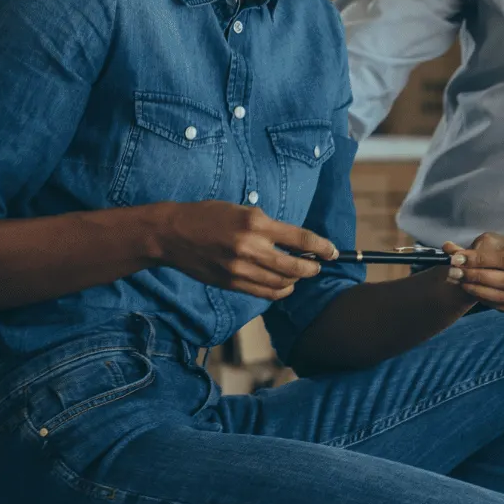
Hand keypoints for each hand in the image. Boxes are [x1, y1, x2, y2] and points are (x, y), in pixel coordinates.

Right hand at [149, 202, 337, 300]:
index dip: (322, 247)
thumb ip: (267, 226)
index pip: (300, 238)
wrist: (171, 234)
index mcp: (255, 223)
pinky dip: (279, 291)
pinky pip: (264, 293)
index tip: (332, 251)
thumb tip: (295, 241)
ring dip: (296, 280)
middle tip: (317, 266)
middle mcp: (250, 247)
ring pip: (281, 282)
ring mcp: (239, 268)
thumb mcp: (240, 210)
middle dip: (312, 268)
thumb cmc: (206, 216)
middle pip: (295, 266)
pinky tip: (284, 286)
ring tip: (299, 275)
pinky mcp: (231, 283)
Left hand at [440, 232, 503, 313]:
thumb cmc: (499, 252)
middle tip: (455, 273)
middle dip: (479, 277)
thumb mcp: (487, 244)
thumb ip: (468, 249)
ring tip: (460, 281)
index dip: (481, 260)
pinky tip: (472, 290)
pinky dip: (486, 300)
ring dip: (479, 291)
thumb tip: (447, 248)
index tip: (457, 260)